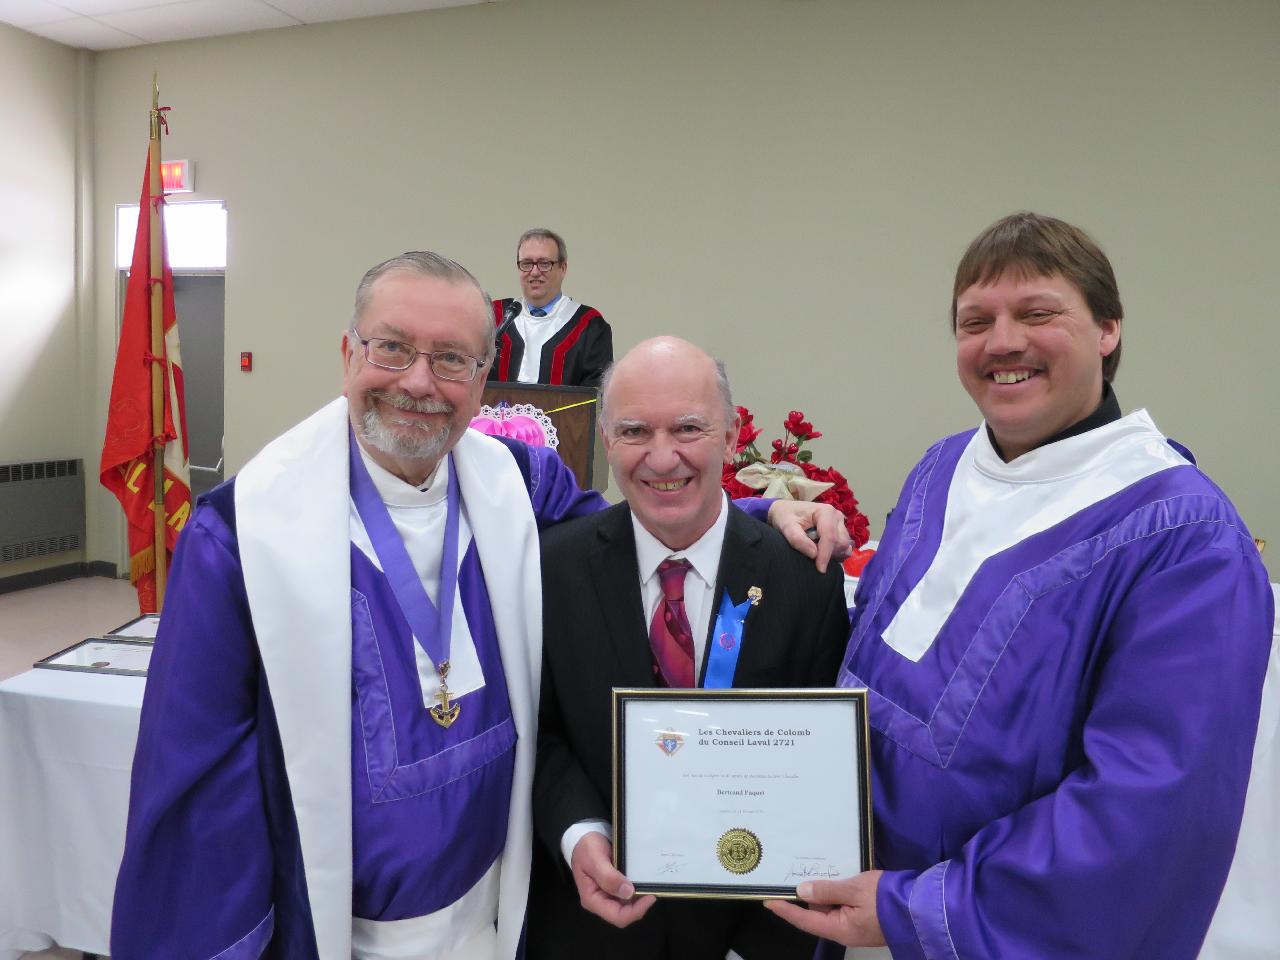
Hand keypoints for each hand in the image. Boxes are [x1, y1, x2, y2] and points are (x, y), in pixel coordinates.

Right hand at [570, 832, 655, 927]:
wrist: (582, 837)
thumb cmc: (586, 848)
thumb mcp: (595, 858)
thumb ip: (608, 876)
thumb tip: (628, 893)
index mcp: (592, 899)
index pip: (617, 917)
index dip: (636, 911)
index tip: (650, 896)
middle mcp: (601, 901)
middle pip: (625, 914)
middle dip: (640, 904)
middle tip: (653, 888)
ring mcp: (608, 895)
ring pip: (629, 906)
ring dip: (641, 897)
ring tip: (651, 884)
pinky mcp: (615, 888)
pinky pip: (629, 895)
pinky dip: (638, 889)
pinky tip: (644, 880)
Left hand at [764, 871, 885, 946]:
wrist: (922, 906)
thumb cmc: (886, 898)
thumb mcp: (854, 889)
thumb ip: (827, 891)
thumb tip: (801, 892)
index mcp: (840, 929)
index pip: (804, 922)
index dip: (785, 910)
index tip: (768, 901)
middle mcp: (846, 931)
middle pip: (818, 915)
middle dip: (806, 898)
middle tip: (790, 878)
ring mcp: (858, 925)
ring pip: (832, 908)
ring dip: (823, 893)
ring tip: (811, 874)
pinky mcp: (868, 917)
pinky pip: (845, 905)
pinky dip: (837, 893)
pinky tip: (834, 878)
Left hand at [767, 500, 852, 572]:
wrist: (787, 511)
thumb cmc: (786, 516)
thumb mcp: (786, 526)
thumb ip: (797, 539)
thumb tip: (814, 554)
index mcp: (825, 512)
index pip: (830, 537)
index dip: (826, 554)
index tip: (820, 569)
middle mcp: (837, 517)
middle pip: (841, 543)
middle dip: (829, 554)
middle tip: (811, 554)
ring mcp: (841, 524)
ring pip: (845, 547)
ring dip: (833, 554)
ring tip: (815, 551)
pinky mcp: (841, 532)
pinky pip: (844, 548)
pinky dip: (835, 554)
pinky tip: (821, 551)